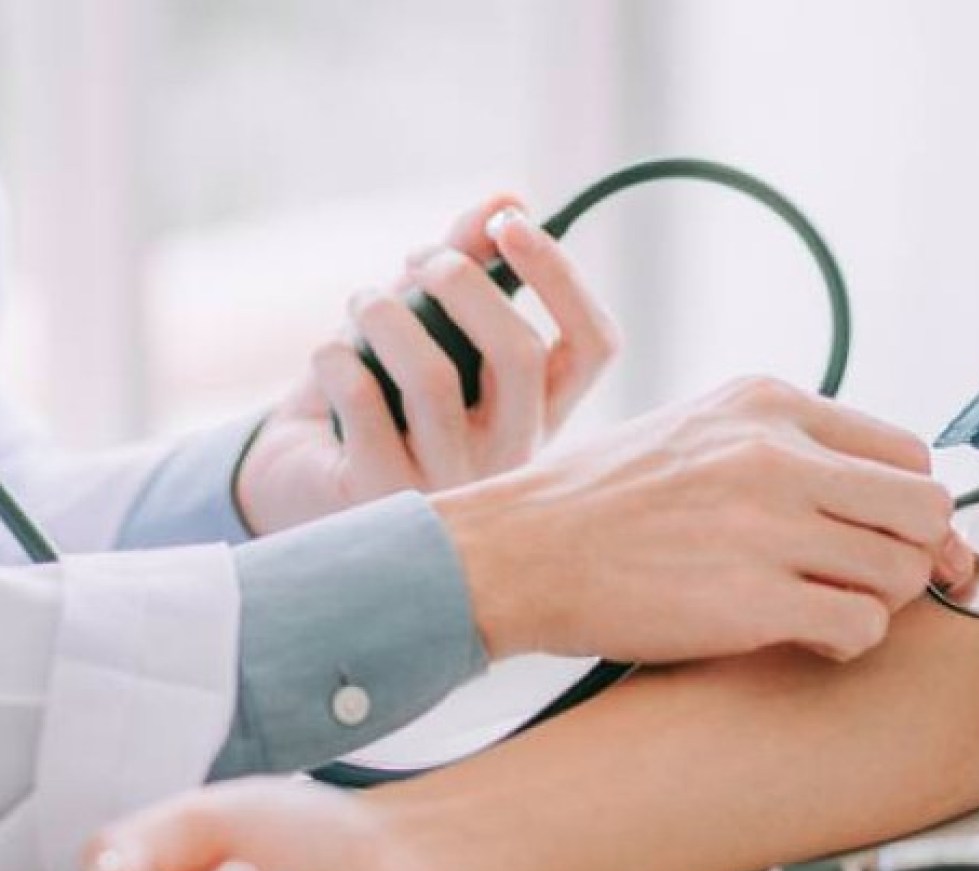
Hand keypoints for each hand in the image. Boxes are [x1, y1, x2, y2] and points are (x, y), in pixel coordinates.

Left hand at [236, 194, 619, 534]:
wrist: (311, 489)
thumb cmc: (384, 402)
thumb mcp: (431, 330)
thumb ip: (470, 267)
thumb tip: (507, 198)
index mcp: (539, 414)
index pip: (595, 347)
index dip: (561, 276)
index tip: (509, 224)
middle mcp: (510, 456)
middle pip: (520, 354)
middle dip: (465, 283)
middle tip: (421, 259)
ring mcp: (451, 484)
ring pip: (432, 376)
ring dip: (386, 313)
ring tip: (362, 301)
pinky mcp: (384, 492)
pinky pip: (363, 398)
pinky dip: (335, 356)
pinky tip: (330, 356)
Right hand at [434, 376, 973, 663]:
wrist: (516, 550)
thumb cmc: (590, 502)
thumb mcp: (690, 436)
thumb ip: (777, 453)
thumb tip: (859, 497)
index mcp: (763, 405)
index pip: (905, 450)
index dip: (904, 503)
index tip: (884, 534)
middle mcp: (774, 454)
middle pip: (922, 507)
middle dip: (907, 551)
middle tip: (865, 577)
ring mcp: (766, 526)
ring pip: (903, 568)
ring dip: (876, 599)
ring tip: (823, 607)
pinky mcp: (751, 600)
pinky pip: (863, 625)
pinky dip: (846, 639)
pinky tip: (801, 634)